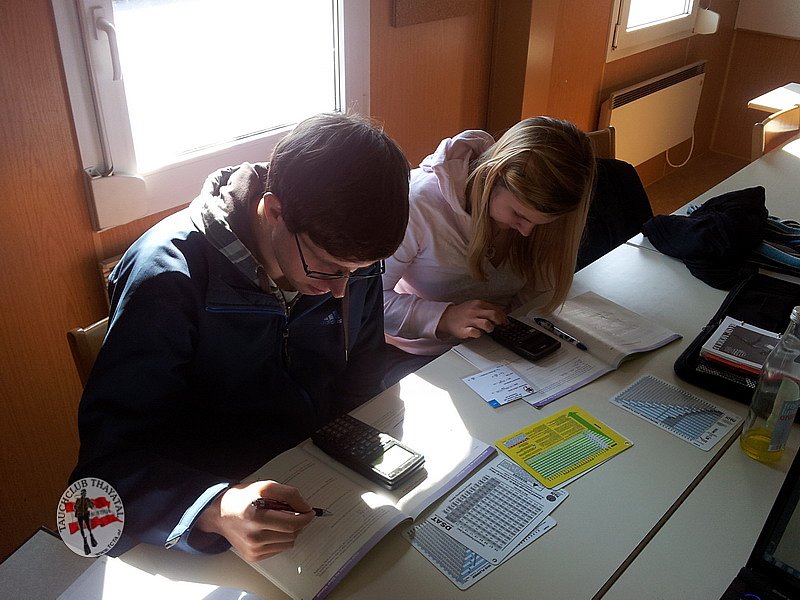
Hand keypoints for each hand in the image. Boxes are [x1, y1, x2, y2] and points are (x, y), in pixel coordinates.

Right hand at [195, 480, 315, 561]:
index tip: (309, 511)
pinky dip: (281, 539)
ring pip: (288, 543)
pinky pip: (279, 549)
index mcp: (255, 516)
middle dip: (300, 523)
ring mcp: (253, 549)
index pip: (291, 523)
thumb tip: (305, 508)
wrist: (219, 514)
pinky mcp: (253, 556)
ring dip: (291, 531)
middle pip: (292, 534)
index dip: (305, 517)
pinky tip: (273, 529)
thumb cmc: (242, 498)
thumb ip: (289, 494)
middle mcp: (253, 536)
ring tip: (281, 520)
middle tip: (297, 513)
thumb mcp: (265, 486)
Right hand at [436, 300, 507, 339]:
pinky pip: (475, 333)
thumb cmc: (463, 313)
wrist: (446, 317)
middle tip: (500, 325)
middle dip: (500, 321)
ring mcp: (469, 320)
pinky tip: (478, 333)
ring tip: (488, 329)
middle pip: (493, 315)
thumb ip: (487, 309)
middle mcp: (474, 311)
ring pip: (486, 324)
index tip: (506, 321)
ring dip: (490, 328)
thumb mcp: (475, 306)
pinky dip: (479, 334)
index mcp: (478, 304)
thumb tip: (501, 314)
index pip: (496, 309)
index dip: (503, 316)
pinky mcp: (464, 330)